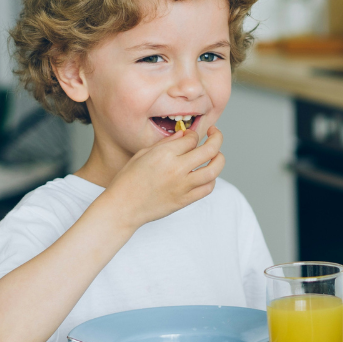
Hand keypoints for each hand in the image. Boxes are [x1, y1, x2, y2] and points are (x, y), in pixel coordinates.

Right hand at [101, 126, 225, 229]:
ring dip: (220, 158)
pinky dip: (211, 179)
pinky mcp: (185, 200)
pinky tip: (207, 174)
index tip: (189, 136)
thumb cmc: (128, 179)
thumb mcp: (143, 153)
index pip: (192, 138)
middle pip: (210, 149)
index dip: (193, 134)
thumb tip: (184, 135)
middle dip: (216, 137)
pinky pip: (207, 188)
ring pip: (214, 169)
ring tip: (217, 154)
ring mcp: (183, 186)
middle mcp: (177, 169)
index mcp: (164, 154)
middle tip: (215, 134)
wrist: (123, 207)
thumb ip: (167, 143)